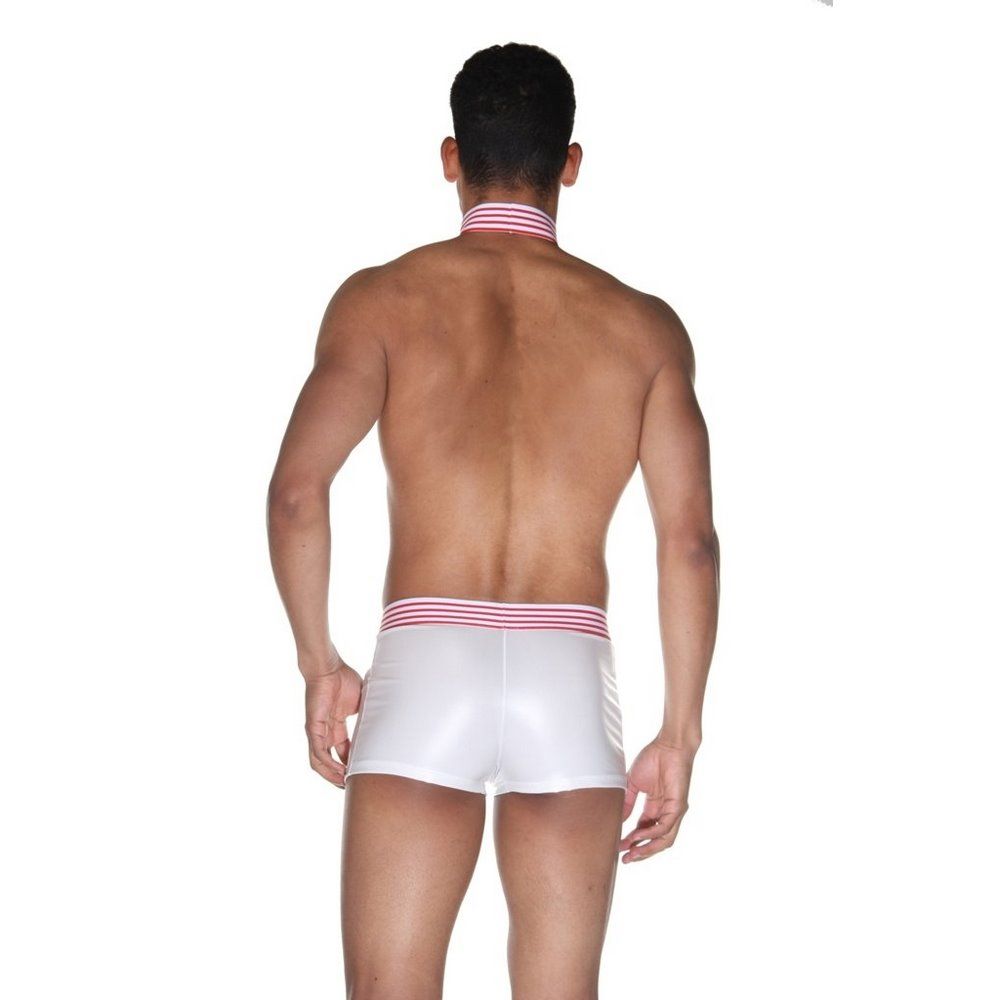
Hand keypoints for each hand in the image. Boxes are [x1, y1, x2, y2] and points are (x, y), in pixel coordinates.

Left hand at [304, 661, 362, 787]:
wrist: (329, 667)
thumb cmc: (343, 679)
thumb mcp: (361, 703)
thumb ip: (369, 714)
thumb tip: (386, 721)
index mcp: (336, 727)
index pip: (343, 752)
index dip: (351, 764)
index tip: (362, 773)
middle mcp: (325, 732)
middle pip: (331, 762)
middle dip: (341, 776)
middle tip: (353, 785)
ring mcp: (317, 732)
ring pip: (321, 763)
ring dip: (332, 776)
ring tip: (345, 785)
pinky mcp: (312, 728)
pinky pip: (317, 753)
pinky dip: (327, 765)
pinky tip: (338, 773)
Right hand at [619, 738, 696, 863]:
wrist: (668, 745)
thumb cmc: (653, 758)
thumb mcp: (634, 784)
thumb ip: (627, 802)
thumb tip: (618, 819)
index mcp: (655, 807)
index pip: (644, 830)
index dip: (632, 841)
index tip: (618, 847)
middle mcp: (666, 812)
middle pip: (655, 840)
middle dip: (640, 851)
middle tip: (625, 859)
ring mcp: (674, 811)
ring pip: (664, 840)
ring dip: (647, 849)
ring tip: (632, 854)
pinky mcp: (679, 807)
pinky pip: (666, 827)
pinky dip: (652, 834)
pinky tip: (640, 836)